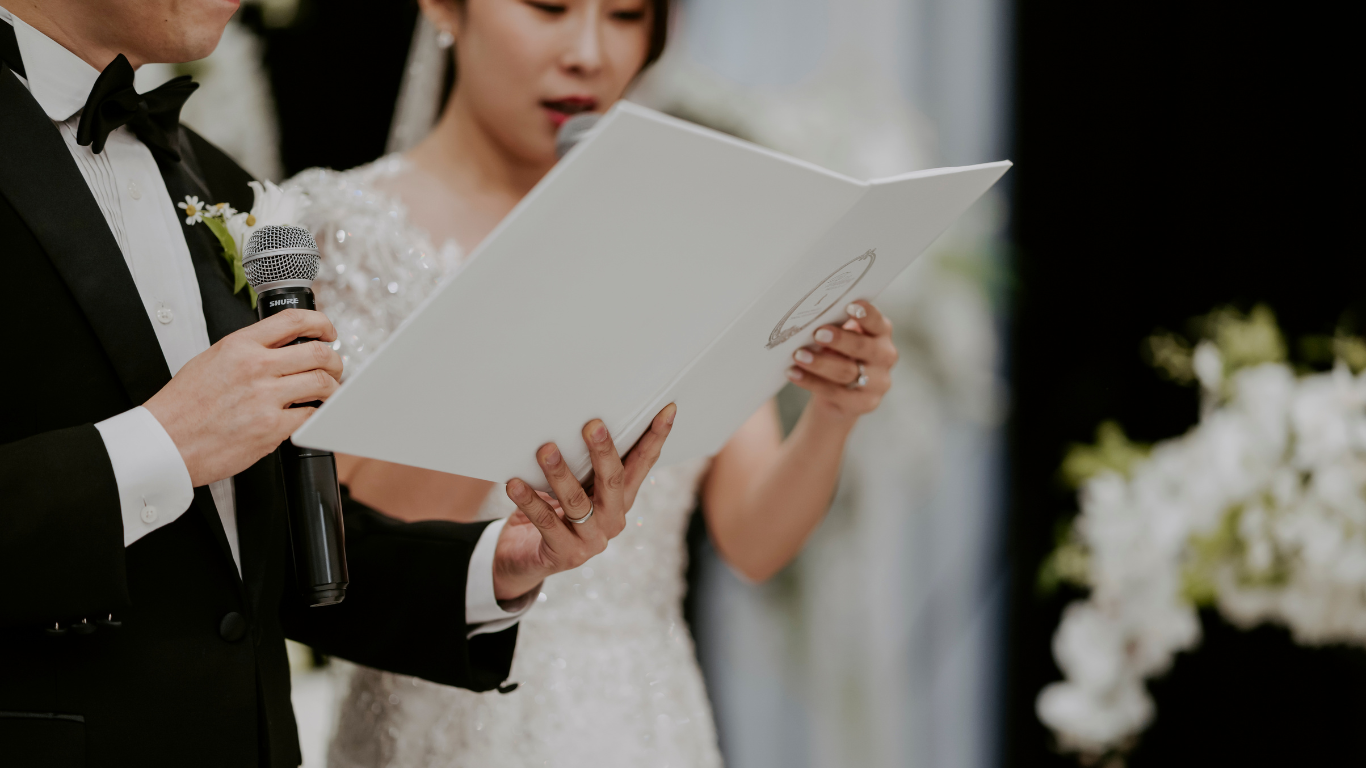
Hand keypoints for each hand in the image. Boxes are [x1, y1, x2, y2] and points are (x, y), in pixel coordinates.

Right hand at [144, 309, 342, 486]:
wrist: (165, 441)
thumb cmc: (184, 406)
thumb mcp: (212, 360)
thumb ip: (248, 351)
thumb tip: (282, 348)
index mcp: (240, 345)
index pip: (293, 320)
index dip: (320, 323)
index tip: (328, 332)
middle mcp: (255, 366)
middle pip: (318, 353)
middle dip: (335, 361)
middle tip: (335, 368)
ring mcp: (265, 397)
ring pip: (322, 383)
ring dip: (332, 389)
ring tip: (327, 393)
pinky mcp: (271, 427)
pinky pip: (310, 415)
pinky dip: (315, 415)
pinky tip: (308, 415)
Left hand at [491, 404, 675, 600]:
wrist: (526, 558)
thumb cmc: (553, 511)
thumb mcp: (576, 487)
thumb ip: (584, 464)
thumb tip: (582, 418)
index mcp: (621, 499)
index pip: (643, 464)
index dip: (656, 437)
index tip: (667, 409)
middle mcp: (612, 519)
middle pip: (613, 481)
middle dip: (603, 451)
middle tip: (592, 425)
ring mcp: (591, 540)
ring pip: (576, 502)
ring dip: (560, 474)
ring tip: (545, 450)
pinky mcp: (565, 554)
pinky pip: (546, 522)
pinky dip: (530, 501)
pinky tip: (515, 484)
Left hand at [785, 300, 897, 421]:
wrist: (840, 396)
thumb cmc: (837, 355)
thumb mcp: (840, 339)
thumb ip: (834, 327)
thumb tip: (810, 318)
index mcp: (881, 333)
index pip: (877, 322)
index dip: (866, 314)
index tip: (849, 306)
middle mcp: (885, 356)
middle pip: (863, 347)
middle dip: (839, 340)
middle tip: (817, 334)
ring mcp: (879, 382)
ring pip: (847, 371)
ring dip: (820, 363)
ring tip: (798, 355)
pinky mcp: (866, 403)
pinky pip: (835, 393)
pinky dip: (811, 382)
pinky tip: (793, 373)